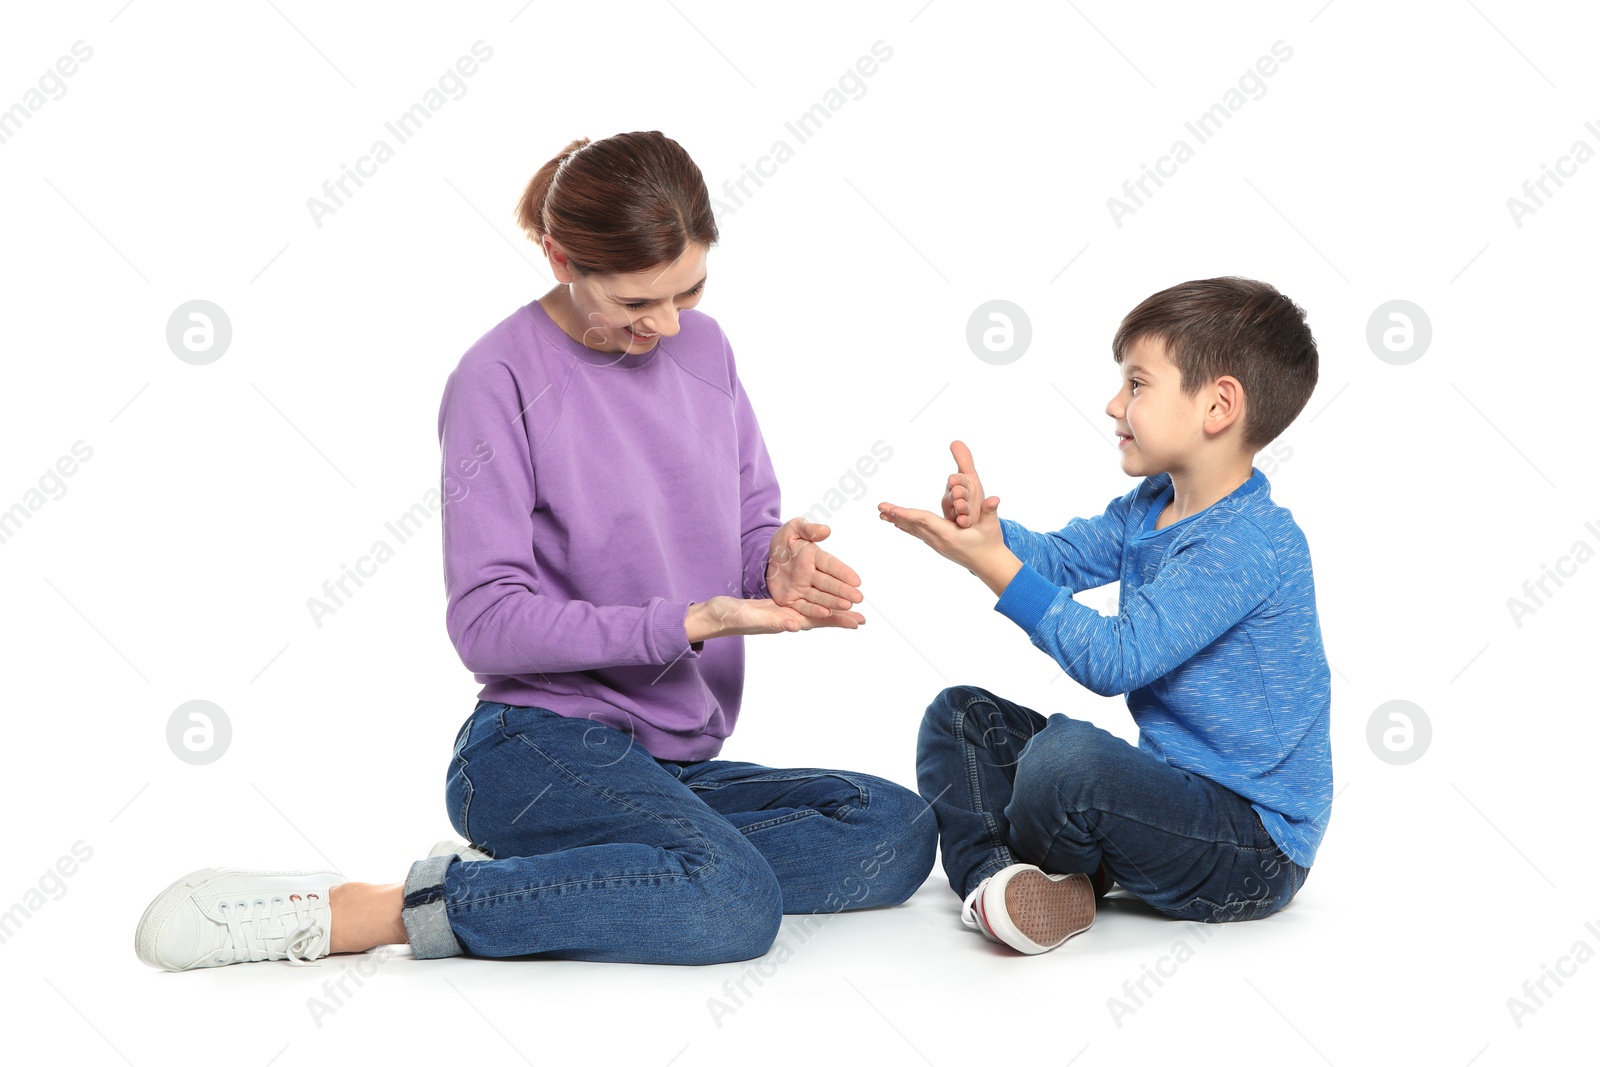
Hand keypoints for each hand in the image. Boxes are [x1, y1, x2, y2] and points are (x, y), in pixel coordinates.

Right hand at [686, 596, 865, 642]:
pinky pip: (799, 604)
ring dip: (830, 611)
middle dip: (840, 618)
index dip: (837, 621)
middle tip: (863, 618)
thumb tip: (795, 625)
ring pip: (811, 611)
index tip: (858, 621)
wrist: (711, 616)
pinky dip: (813, 602)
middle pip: (819, 618)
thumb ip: (771, 621)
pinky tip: (819, 601)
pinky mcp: (773, 608)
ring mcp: (779, 615)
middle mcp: (785, 620)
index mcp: (783, 622)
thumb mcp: (748, 616)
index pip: (816, 621)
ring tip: (848, 610)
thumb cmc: (726, 617)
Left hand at [765, 517, 863, 620]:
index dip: (843, 572)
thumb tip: (826, 530)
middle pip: (829, 583)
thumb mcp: (792, 530)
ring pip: (821, 597)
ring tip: (848, 606)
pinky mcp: (792, 600)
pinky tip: (826, 613)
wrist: (766, 559)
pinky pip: (804, 606)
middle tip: (858, 598)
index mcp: (814, 557)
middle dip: (844, 591)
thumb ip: (807, 528)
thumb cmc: (783, 543)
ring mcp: (803, 588)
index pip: (830, 564)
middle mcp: (811, 574)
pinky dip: (815, 610)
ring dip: (834, 602)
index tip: (856, 580)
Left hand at [878, 440, 1018, 594]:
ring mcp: (937, 544)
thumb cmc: (991, 544)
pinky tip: (899, 523)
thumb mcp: (993, 527)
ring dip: (898, 521)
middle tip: (879, 508)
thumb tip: (995, 498)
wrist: (990, 565)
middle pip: (914, 526)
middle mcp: (939, 541)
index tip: (891, 509)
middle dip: (896, 516)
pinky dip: (907, 526)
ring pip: (914, 530)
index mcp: (949, 535)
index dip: (907, 514)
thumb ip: (991, 511)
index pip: (924, 521)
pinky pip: (919, 534)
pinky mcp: (938, 545)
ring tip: (882, 514)